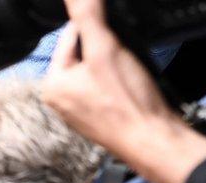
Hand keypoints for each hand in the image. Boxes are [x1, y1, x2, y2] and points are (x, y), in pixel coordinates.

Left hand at [41, 0, 205, 182]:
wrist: (154, 140)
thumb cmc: (128, 102)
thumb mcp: (105, 49)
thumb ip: (88, 17)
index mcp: (51, 85)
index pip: (70, 36)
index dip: (98, 29)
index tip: (116, 37)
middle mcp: (59, 101)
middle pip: (85, 53)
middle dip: (107, 50)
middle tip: (124, 62)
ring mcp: (78, 111)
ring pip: (98, 70)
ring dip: (115, 65)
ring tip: (128, 77)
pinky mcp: (98, 117)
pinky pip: (107, 88)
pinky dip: (120, 83)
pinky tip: (131, 89)